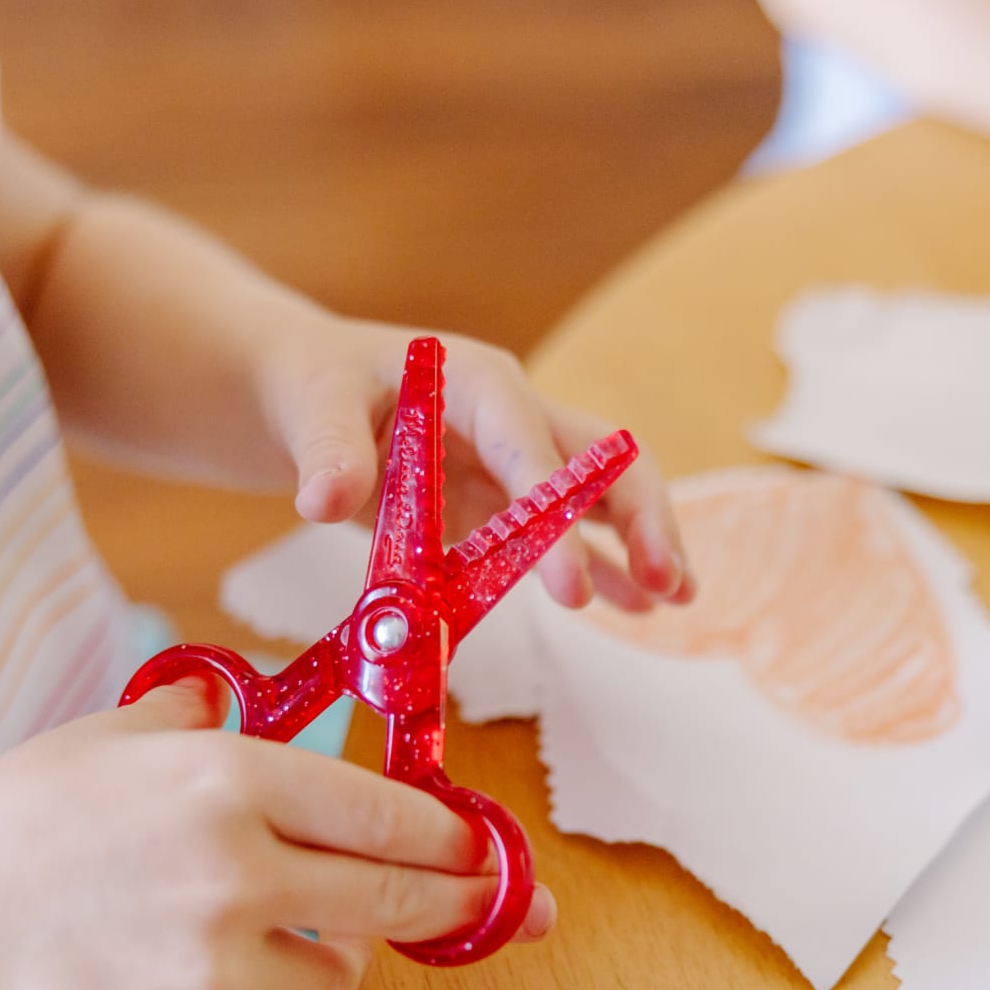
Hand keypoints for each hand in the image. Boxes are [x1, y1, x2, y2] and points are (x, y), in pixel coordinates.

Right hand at [0, 682, 554, 989]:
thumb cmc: (39, 808)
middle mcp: (233, 872)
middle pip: (394, 901)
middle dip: (458, 906)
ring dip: (332, 965)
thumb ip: (213, 712)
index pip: (389, 814)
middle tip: (492, 908)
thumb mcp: (131, 730)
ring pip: (337, 984)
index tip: (486, 850)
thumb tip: (258, 693)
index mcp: (232, 781)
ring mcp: (204, 965)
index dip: (454, 837)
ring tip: (282, 939)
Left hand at [257, 312, 695, 611]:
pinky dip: (601, 564)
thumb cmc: (318, 388)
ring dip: (641, 541)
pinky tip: (637, 607)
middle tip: (665, 582)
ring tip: (678, 597)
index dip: (557, 516)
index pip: (530, 447)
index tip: (570, 587)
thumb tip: (326, 502)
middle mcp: (513, 416)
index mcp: (476, 382)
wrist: (310, 395)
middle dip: (641, 517)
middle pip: (600, 460)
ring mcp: (515, 460)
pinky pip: (566, 532)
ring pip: (600, 495)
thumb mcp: (312, 408)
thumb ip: (327, 452)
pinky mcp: (504, 501)